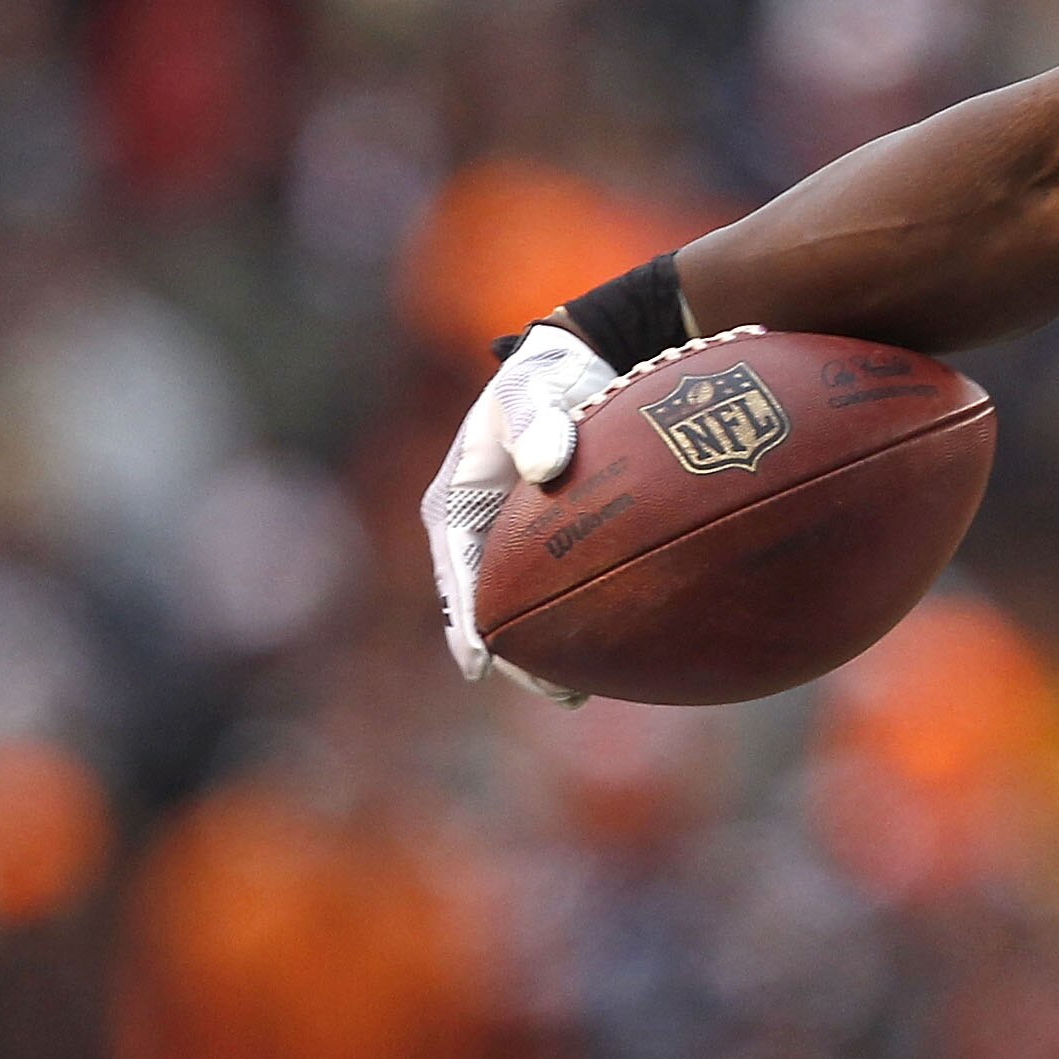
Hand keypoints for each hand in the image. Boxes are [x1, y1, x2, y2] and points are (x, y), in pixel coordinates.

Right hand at [418, 322, 619, 697]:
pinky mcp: (537, 546)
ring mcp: (504, 543)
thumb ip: (536, 418)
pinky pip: (544, 595)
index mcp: (456, 502)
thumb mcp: (534, 386)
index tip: (482, 663)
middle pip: (484, 607)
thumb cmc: (547, 374)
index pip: (456, 572)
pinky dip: (565, 626)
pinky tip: (602, 658)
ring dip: (540, 653)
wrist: (574, 363)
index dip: (467, 622)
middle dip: (513, 653)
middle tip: (555, 691)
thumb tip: (546, 466)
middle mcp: (472, 531)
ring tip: (577, 695)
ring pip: (515, 610)